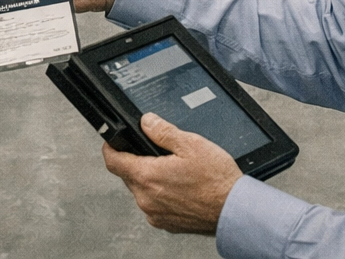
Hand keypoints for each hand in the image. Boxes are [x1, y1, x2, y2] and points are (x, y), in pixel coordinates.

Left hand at [102, 114, 242, 235]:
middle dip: (137, 161)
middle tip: (157, 153)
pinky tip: (180, 188)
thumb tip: (146, 122)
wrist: (235, 210)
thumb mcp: (190, 144)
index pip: (112, 160)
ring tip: (174, 171)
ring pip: (142, 190)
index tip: (112, 141)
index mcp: (147, 177)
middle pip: (128, 175)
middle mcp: (146, 199)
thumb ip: (163, 131)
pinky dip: (161, 195)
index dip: (110, 147)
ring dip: (150, 179)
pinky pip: (155, 205)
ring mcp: (156, 214)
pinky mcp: (167, 223)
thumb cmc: (217, 181)